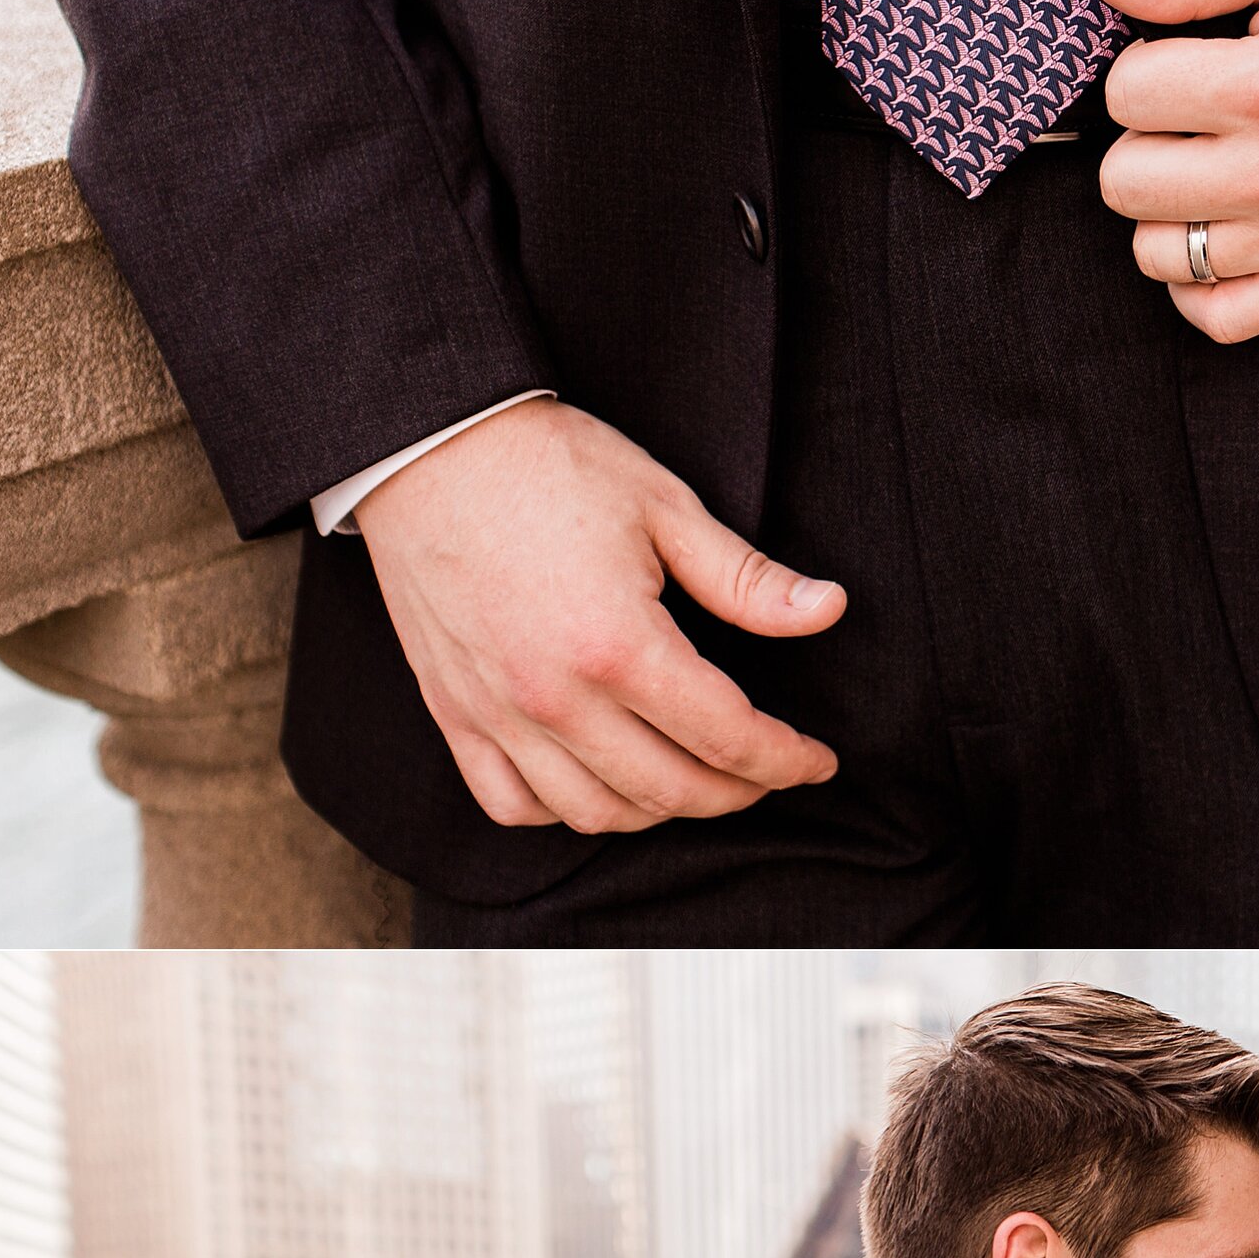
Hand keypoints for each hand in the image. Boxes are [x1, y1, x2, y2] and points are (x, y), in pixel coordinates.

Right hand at [356, 400, 844, 831]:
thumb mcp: (664, 507)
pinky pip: (512, 803)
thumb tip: (829, 609)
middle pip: (672, 790)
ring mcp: (499, 714)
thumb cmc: (547, 465)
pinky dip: (565, 812)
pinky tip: (600, 784)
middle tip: (767, 773)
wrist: (428, 444)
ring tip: (695, 780)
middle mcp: (556, 698)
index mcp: (619, 647)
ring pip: (597, 813)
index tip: (818, 761)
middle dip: (738, 793)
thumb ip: (747, 579)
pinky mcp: (455, 714)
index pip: (729, 739)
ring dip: (660, 810)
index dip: (787, 760)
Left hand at [1086, 0, 1258, 342]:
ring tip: (1203, 170)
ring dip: (1165, 210)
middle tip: (1185, 120)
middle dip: (1142, 141)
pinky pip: (1218, 316)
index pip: (1127, 95)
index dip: (1139, 70)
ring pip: (1157, 253)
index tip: (1177, 64)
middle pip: (1126, 181)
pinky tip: (1213, 231)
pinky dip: (1198, 283)